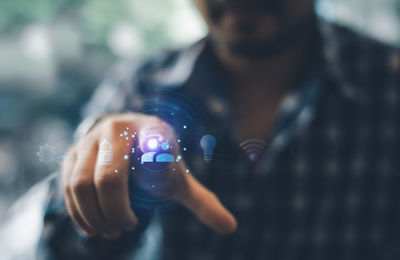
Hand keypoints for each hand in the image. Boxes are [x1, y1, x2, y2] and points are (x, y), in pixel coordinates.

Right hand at [62, 113, 236, 238]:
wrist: (127, 139)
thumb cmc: (158, 163)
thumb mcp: (179, 179)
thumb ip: (202, 201)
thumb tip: (231, 227)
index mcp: (153, 130)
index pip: (156, 143)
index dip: (158, 157)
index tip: (159, 170)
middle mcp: (118, 128)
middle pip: (110, 177)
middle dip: (117, 212)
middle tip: (126, 227)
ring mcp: (90, 140)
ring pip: (81, 185)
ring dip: (96, 216)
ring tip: (112, 231)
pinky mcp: (71, 154)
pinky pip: (67, 187)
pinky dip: (79, 213)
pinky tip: (94, 228)